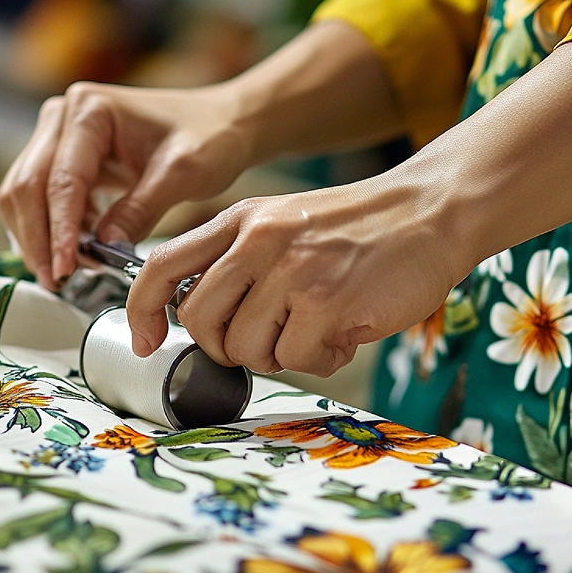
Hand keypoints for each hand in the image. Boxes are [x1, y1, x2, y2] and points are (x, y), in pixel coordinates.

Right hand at [0, 81, 252, 289]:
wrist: (221, 124)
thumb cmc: (210, 137)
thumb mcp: (182, 175)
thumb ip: (140, 211)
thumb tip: (102, 248)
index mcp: (90, 111)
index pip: (61, 181)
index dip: (59, 231)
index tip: (65, 269)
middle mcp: (63, 117)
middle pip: (27, 186)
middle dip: (39, 239)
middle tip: (59, 282)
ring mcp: (60, 137)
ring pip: (25, 195)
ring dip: (39, 238)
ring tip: (70, 273)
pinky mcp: (67, 159)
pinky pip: (43, 199)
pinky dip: (52, 229)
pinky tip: (78, 253)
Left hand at [126, 173, 460, 376]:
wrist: (430, 212)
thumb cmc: (358, 229)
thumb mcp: (283, 223)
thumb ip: (238, 262)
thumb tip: (203, 323)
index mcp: (240, 221)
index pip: (161, 266)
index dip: (141, 311)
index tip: (146, 340)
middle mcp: (258, 242)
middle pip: (200, 322)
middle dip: (225, 347)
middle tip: (265, 339)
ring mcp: (292, 272)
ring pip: (246, 350)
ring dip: (278, 353)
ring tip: (315, 328)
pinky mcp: (326, 304)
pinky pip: (297, 361)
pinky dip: (320, 358)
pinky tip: (342, 332)